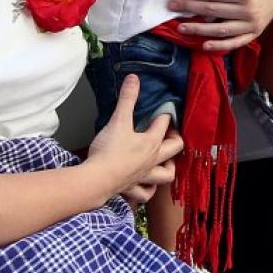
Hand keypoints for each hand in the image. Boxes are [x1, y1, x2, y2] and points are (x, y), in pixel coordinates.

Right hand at [85, 78, 182, 204]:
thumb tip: (133, 78)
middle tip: (169, 133)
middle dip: (175, 140)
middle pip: (174, 149)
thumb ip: (127, 99)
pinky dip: (148, 190)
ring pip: (166, 175)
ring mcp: (144, 176)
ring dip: (168, 168)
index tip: (162, 110)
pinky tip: (147, 186)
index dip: (164, 114)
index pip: (164, 124)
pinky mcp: (132, 189)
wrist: (96, 180)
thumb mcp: (118, 120)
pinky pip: (145, 193)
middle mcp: (152, 160)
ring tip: (166, 162)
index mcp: (151, 142)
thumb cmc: (109, 151)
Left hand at [170, 0, 272, 51]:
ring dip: (199, 29)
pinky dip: (220, 46)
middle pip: (212, 10)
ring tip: (181, 27)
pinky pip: (235, 42)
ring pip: (220, 30)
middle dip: (189, 7)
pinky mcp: (255, 32)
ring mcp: (252, 24)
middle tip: (171, 5)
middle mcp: (248, 11)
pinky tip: (204, 45)